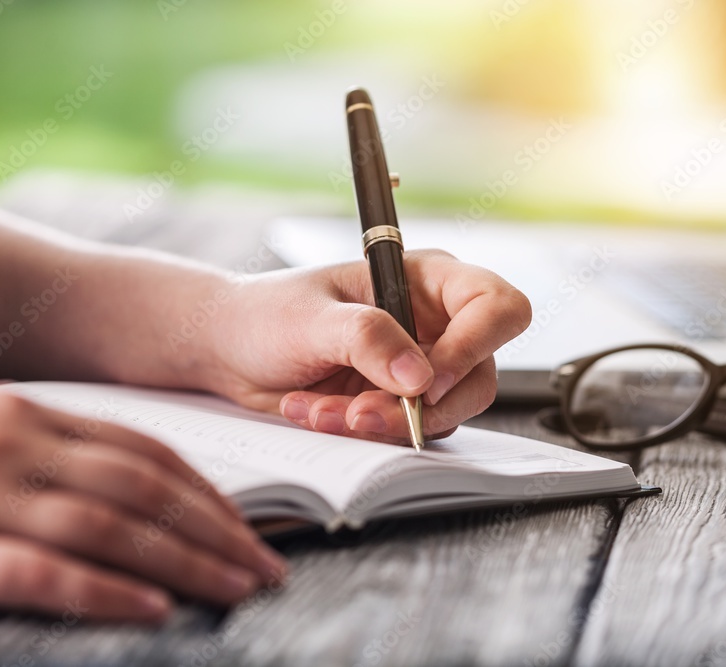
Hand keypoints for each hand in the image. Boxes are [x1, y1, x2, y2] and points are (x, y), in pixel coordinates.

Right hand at [0, 392, 286, 622]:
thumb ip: (58, 456)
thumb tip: (148, 497)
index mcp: (33, 415)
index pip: (149, 452)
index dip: (211, 492)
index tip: (257, 524)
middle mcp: (15, 446)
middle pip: (145, 489)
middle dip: (219, 530)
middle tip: (269, 566)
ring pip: (109, 526)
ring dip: (186, 561)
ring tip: (239, 589)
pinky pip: (35, 572)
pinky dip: (101, 591)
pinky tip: (154, 609)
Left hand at [207, 250, 531, 441]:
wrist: (230, 349)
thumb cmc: (268, 312)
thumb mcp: (312, 319)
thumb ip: (367, 339)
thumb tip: (418, 376)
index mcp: (428, 281)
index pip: (495, 307)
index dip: (478, 344)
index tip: (429, 380)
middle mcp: (435, 326)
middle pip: (479, 376)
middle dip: (422, 406)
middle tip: (363, 412)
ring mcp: (420, 369)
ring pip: (444, 414)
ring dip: (383, 423)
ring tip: (323, 411)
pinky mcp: (398, 405)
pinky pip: (405, 433)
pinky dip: (362, 432)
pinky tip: (318, 413)